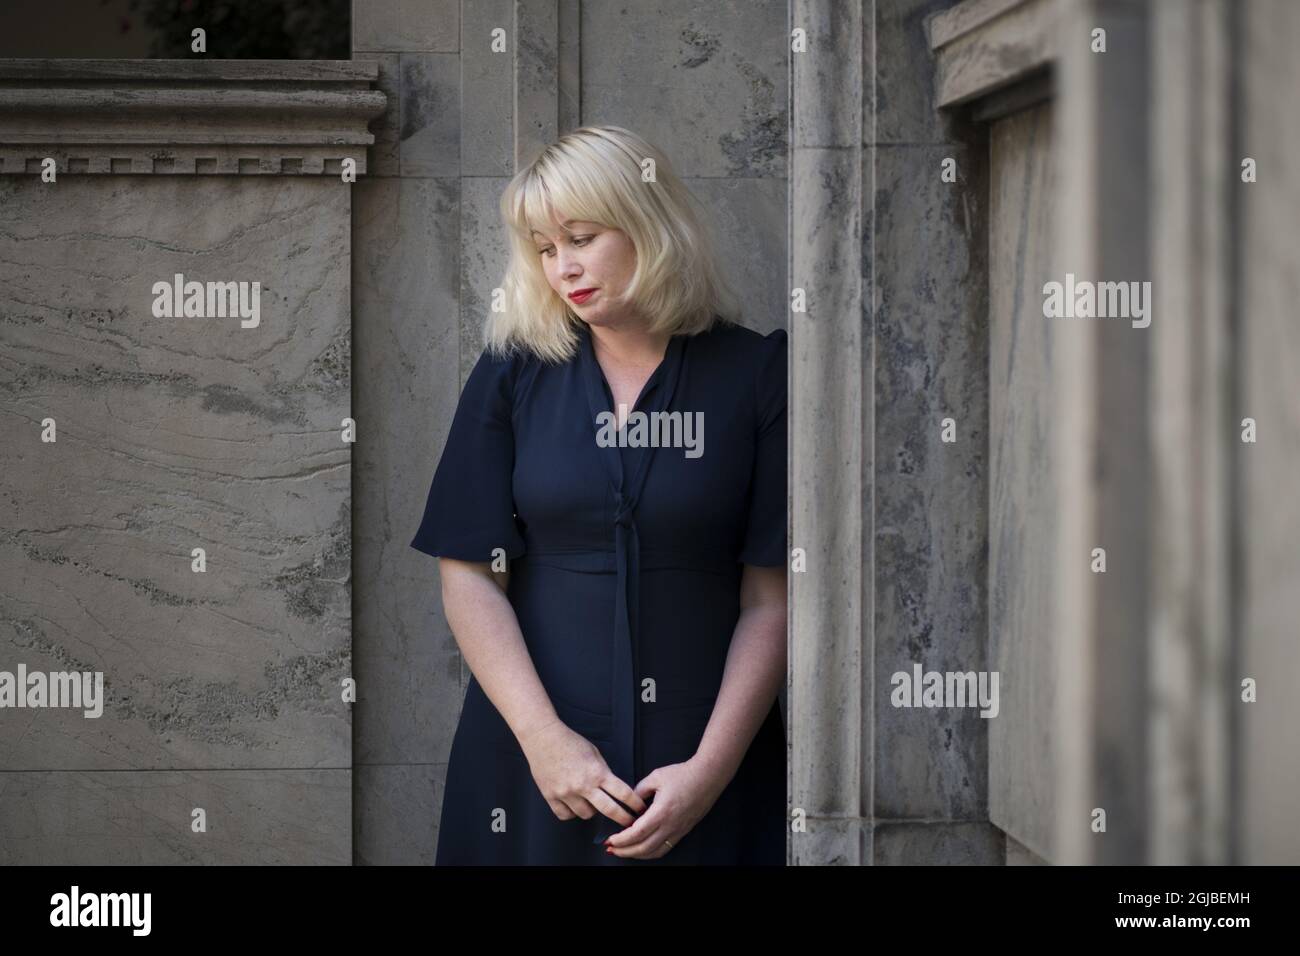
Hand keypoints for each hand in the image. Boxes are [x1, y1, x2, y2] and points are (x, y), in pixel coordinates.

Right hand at [518, 717, 647, 826]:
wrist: (543, 738)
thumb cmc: (569, 742)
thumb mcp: (594, 753)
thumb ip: (603, 771)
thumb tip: (613, 789)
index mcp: (597, 772)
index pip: (623, 793)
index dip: (635, 803)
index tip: (640, 809)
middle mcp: (583, 785)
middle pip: (610, 810)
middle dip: (623, 818)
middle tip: (629, 822)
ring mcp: (566, 793)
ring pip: (587, 815)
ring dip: (592, 810)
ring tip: (591, 800)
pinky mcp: (551, 797)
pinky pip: (566, 815)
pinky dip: (572, 812)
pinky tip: (574, 803)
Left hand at [604, 756, 728, 859]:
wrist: (708, 777)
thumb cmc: (684, 774)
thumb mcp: (656, 777)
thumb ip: (639, 790)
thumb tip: (630, 803)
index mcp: (661, 812)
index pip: (636, 833)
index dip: (621, 840)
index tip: (610, 840)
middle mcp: (670, 825)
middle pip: (643, 847)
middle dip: (624, 851)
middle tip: (611, 849)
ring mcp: (678, 830)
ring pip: (655, 852)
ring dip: (637, 854)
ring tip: (624, 852)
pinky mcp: (683, 831)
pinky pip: (665, 848)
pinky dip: (651, 853)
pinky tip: (643, 849)